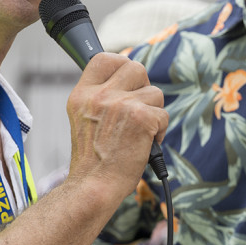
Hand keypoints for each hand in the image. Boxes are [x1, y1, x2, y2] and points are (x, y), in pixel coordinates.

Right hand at [65, 52, 166, 199]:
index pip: (103, 58)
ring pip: (154, 93)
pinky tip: (146, 144)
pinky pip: (164, 115)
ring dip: (153, 113)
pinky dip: (160, 131)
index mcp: (82, 95)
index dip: (120, 65)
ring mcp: (121, 104)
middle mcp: (100, 96)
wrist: (94, 186)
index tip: (126, 80)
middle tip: (139, 108)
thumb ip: (100, 99)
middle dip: (143, 87)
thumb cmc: (93, 161)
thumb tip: (127, 83)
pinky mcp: (142, 117)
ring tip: (139, 133)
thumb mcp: (84, 120)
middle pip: (135, 68)